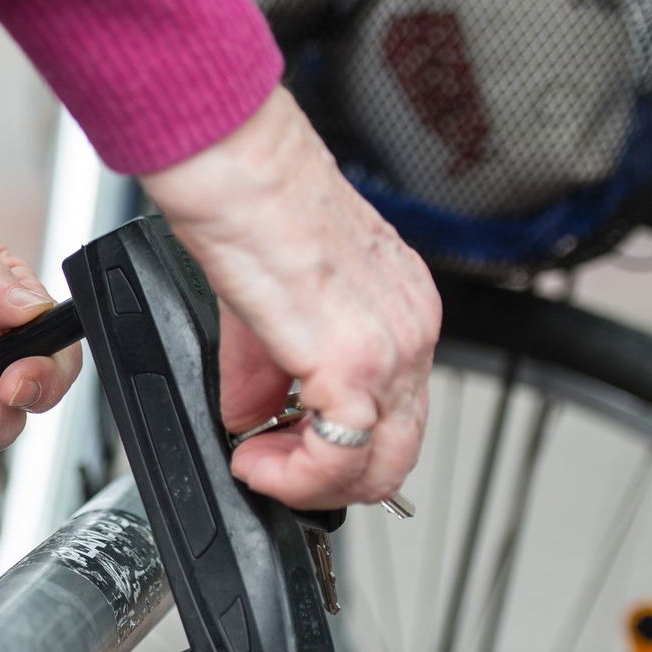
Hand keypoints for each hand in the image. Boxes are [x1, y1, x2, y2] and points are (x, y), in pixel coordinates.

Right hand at [140, 89, 440, 509]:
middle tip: (268, 465)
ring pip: (379, 469)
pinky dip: (294, 476)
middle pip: (399, 456)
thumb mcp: (268, 303)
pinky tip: (254, 458)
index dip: (332, 449)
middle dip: (326, 481)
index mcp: (401, 309)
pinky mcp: (354, 362)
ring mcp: (391, 349)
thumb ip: (266, 369)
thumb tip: (250, 415)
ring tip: (256, 460)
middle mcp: (412, 329)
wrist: (239, 169)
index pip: (395, 416)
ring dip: (307, 482)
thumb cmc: (253, 204)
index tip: (275, 445)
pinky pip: (339, 458)